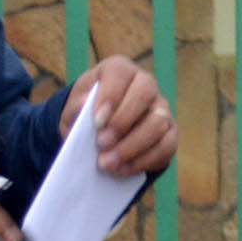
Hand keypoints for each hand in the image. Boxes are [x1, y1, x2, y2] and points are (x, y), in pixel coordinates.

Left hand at [63, 56, 178, 176]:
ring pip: (159, 122)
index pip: (121, 73)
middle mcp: (146, 84)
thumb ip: (75, 107)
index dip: (111, 96)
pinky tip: (122, 170)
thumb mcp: (72, 109)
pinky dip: (144, 161)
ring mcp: (161, 108)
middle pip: (146, 94)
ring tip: (107, 163)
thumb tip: (85, 106)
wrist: (96, 131)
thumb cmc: (84, 114)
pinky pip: (167, 145)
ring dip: (133, 146)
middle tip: (101, 144)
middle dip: (123, 122)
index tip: (96, 122)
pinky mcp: (170, 132)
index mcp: (119, 70)